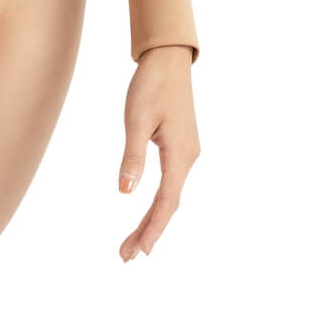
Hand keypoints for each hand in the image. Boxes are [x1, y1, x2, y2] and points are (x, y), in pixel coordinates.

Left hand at [118, 44, 200, 260]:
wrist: (168, 59)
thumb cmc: (151, 84)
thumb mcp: (137, 118)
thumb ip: (133, 156)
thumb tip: (126, 192)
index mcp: (180, 154)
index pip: (167, 201)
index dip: (153, 228)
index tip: (139, 251)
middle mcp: (188, 158)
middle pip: (169, 204)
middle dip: (149, 231)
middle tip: (126, 256)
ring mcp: (186, 153)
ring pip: (170, 194)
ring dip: (152, 219)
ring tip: (132, 242)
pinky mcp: (180, 146)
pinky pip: (170, 182)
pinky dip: (157, 201)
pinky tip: (147, 211)